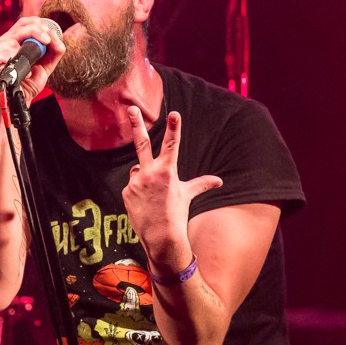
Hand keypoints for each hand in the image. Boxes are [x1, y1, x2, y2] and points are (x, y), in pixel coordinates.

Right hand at [0, 16, 64, 104]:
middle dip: (37, 31)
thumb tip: (59, 41)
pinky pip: (2, 52)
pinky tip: (13, 71)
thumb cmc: (25, 86)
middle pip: (20, 25)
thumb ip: (52, 55)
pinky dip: (11, 60)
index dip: (39, 25)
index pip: (24, 23)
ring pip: (12, 41)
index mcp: (11, 41)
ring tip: (24, 71)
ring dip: (23, 56)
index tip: (50, 36)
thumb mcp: (43, 69)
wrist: (13, 104)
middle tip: (47, 40)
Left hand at [122, 106, 222, 268]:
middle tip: (130, 107)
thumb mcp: (188, 195)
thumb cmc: (177, 214)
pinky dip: (137, 191)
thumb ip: (201, 184)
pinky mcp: (126, 192)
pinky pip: (132, 185)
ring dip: (143, 177)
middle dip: (136, 123)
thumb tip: (219, 181)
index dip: (173, 127)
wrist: (161, 237)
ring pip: (138, 170)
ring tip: (152, 196)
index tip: (173, 113)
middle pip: (142, 143)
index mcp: (168, 171)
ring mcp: (136, 182)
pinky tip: (144, 203)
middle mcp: (150, 173)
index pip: (172, 144)